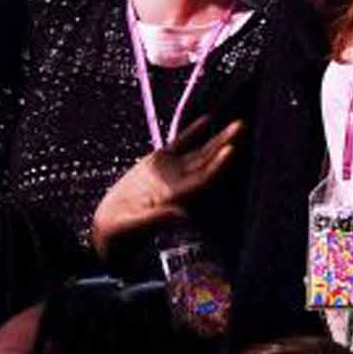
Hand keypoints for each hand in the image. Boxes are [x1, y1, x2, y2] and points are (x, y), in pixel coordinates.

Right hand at [89, 114, 245, 256]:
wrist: (111, 227)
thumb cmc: (122, 234)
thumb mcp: (136, 226)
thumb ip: (157, 220)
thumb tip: (182, 215)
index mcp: (177, 197)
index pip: (203, 179)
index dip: (217, 165)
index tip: (231, 149)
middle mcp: (179, 183)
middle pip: (207, 161)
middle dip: (224, 144)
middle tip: (241, 126)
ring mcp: (171, 171)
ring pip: (199, 151)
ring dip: (216, 138)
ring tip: (236, 124)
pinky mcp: (158, 162)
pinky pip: (179, 144)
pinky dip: (192, 132)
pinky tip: (207, 120)